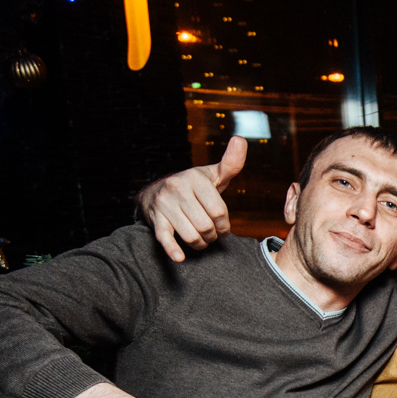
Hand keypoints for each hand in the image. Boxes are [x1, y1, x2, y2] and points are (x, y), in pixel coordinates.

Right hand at [139, 136, 243, 261]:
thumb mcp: (212, 175)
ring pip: (192, 235)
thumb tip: (240, 139)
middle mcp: (178, 189)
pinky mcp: (155, 221)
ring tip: (202, 240)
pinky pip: (165, 238)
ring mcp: (165, 205)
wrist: (156, 192)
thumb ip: (230, 163)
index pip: (219, 211)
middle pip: (206, 225)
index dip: (225, 224)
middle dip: (213, 235)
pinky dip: (173, 250)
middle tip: (212, 235)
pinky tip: (180, 257)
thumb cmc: (193, 186)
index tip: (223, 227)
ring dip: (200, 244)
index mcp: (195, 178)